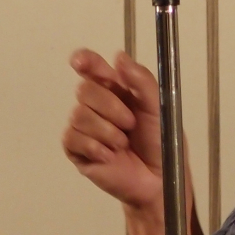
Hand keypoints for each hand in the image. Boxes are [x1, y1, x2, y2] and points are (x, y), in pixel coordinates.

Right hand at [62, 50, 163, 218]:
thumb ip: (141, 81)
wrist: (158, 177)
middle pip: (85, 90)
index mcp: (116, 90)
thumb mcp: (158, 107)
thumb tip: (119, 56)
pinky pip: (73, 138)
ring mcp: (84, 128)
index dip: (84, 61)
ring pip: (79, 115)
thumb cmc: (161, 141)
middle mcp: (97, 105)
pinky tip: (109, 155)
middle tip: (130, 124)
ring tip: (123, 144)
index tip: (80, 62)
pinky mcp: (77, 150)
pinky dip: (94, 146)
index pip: (93, 69)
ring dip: (107, 131)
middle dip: (110, 107)